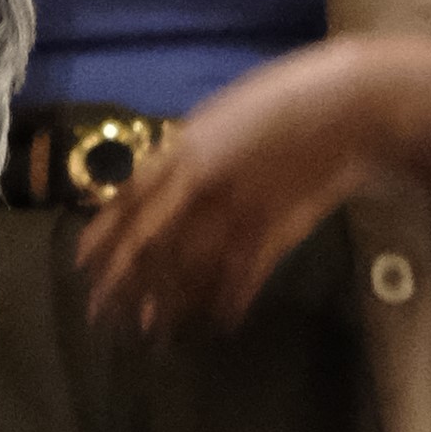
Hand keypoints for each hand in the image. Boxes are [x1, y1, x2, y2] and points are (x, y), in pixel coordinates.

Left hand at [77, 43, 384, 337]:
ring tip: (148, 331)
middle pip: (151, 243)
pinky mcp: (277, 230)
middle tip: (100, 315)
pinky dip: (228, 302)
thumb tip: (163, 176)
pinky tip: (217, 323)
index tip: (81, 264)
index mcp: (186, 150)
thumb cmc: (287, 99)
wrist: (349, 106)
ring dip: (167, 303)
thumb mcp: (222, 114)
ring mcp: (240, 211)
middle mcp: (203, 185)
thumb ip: (190, 148)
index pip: (129, 200)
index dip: (103, 235)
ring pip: (191, 268)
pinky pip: (243, 276)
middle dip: (122, 283)